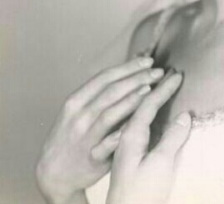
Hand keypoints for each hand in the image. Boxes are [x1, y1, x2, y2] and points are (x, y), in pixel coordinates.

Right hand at [35, 56, 165, 203]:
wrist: (54, 173)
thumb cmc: (73, 135)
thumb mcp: (79, 110)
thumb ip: (101, 94)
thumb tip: (130, 70)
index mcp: (76, 101)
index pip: (105, 77)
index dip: (128, 67)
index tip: (148, 61)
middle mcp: (79, 116)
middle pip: (110, 92)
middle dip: (136, 79)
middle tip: (158, 71)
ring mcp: (85, 137)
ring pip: (110, 114)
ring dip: (131, 100)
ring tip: (151, 89)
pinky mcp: (92, 158)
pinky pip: (108, 144)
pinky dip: (122, 132)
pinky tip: (139, 123)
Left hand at [106, 72, 190, 203]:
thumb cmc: (141, 193)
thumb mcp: (160, 166)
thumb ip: (172, 138)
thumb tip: (185, 114)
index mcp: (131, 135)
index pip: (148, 103)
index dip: (164, 88)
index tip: (177, 74)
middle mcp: (124, 135)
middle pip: (135, 101)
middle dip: (149, 84)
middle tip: (164, 69)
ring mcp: (123, 144)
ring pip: (132, 109)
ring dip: (142, 93)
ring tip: (152, 79)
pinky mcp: (126, 153)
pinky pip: (132, 120)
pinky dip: (140, 108)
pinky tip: (146, 108)